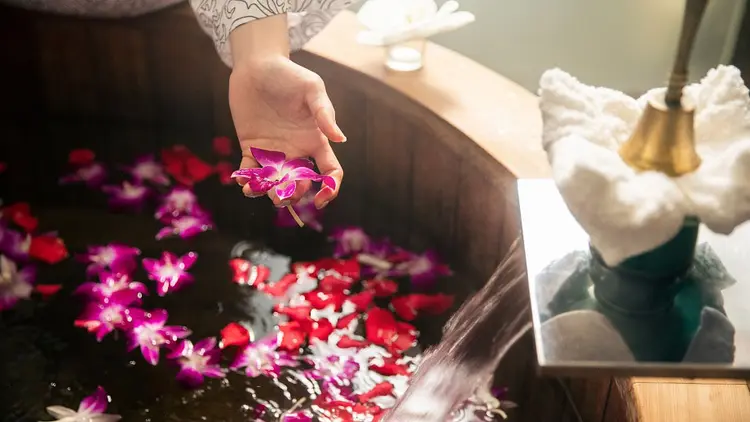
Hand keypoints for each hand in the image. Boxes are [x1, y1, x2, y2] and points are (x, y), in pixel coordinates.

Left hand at [229, 55, 345, 208]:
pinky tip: (242, 181)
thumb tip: (340, 139)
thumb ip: (325, 113)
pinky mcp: (251, 148)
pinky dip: (246, 181)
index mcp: (315, 141)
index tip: (320, 199)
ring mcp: (273, 152)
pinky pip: (250, 171)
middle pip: (300, 185)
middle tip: (281, 195)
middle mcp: (296, 151)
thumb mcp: (312, 89)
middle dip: (293, 195)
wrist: (257, 66)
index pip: (330, 171)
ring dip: (268, 193)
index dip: (329, 189)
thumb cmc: (289, 75)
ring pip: (274, 183)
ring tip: (257, 191)